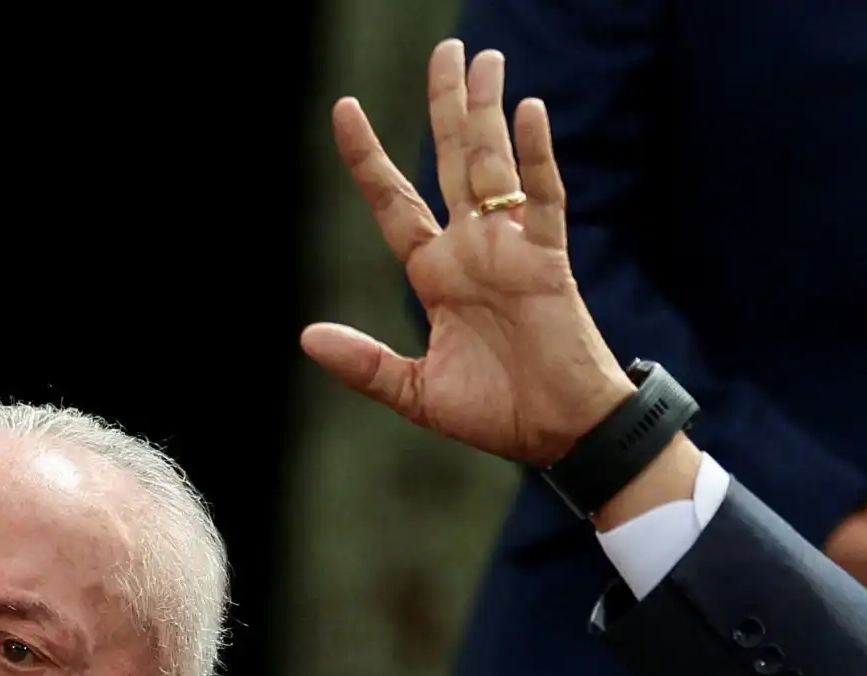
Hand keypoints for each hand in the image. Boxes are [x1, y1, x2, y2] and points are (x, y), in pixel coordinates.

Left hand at [301, 41, 634, 466]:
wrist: (558, 435)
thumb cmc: (496, 413)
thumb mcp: (415, 392)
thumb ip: (365, 364)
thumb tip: (308, 337)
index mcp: (435, 275)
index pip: (394, 201)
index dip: (369, 157)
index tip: (344, 108)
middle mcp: (471, 249)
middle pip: (453, 161)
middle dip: (446, 106)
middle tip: (447, 49)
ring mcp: (511, 248)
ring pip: (494, 164)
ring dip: (487, 112)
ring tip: (482, 59)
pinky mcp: (549, 259)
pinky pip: (544, 197)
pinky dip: (535, 156)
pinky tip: (528, 112)